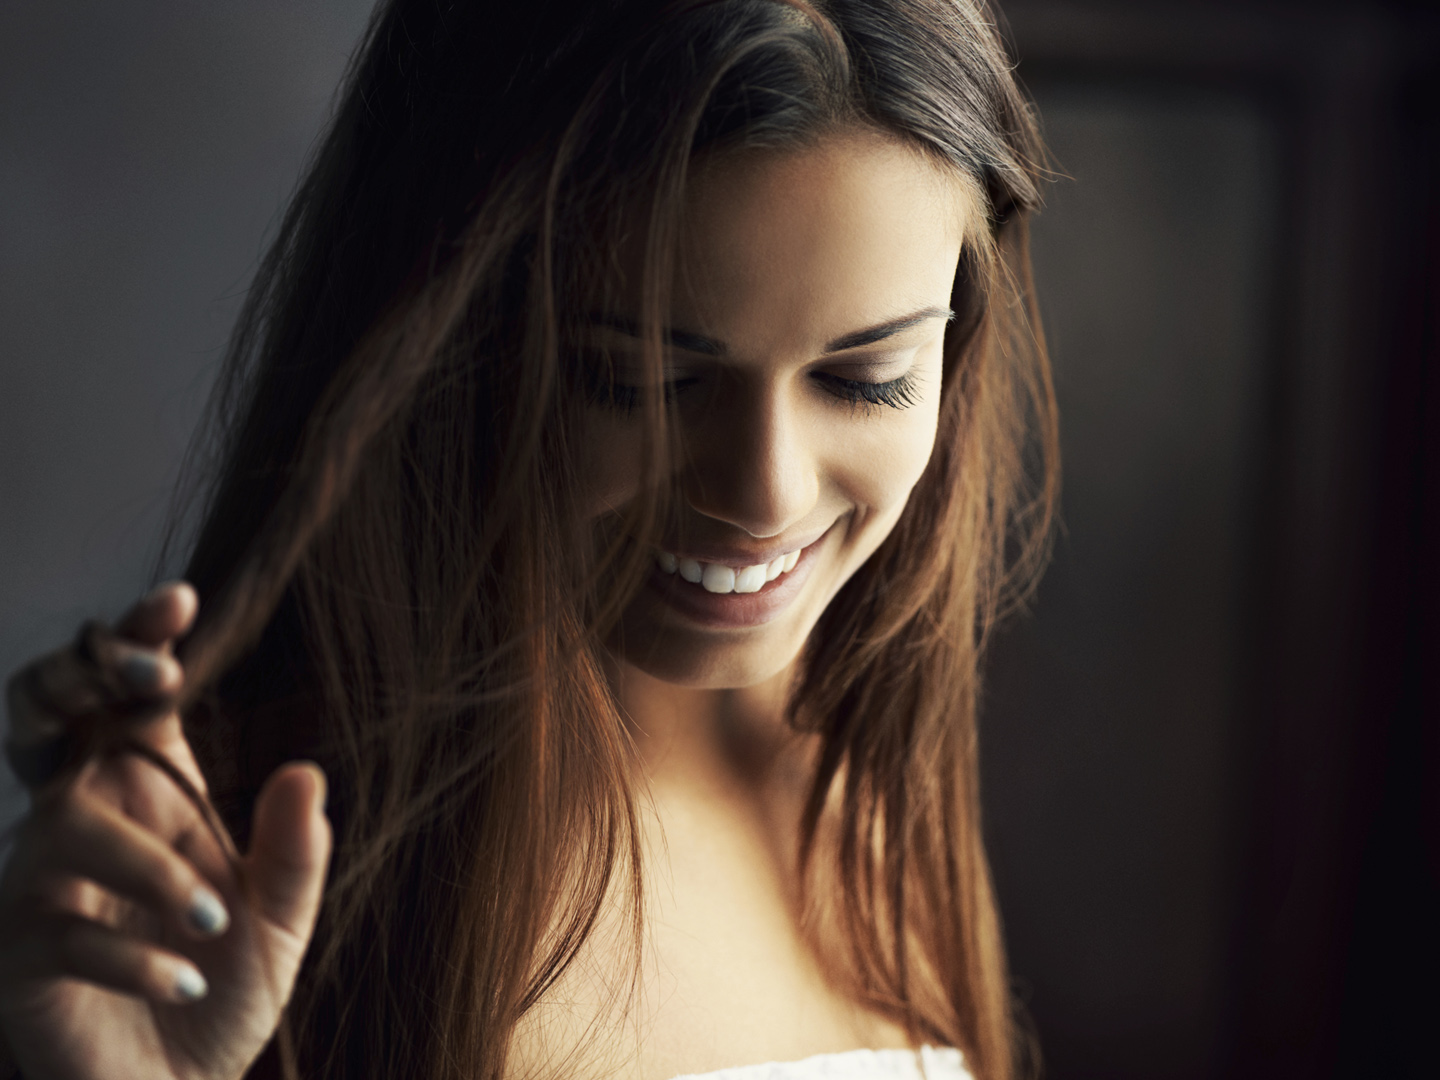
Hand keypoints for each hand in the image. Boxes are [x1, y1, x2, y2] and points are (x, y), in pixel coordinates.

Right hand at [0, 583, 330, 1079]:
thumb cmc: (222, 988)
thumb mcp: (280, 921)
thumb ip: (295, 851)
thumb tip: (304, 770)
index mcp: (152, 794)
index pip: (131, 700)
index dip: (139, 643)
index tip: (178, 601)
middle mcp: (85, 821)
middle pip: (47, 715)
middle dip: (86, 680)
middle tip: (160, 684)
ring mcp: (40, 885)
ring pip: (67, 827)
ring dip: (150, 870)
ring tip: (211, 922)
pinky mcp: (16, 956)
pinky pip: (59, 932)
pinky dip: (133, 958)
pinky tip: (184, 984)